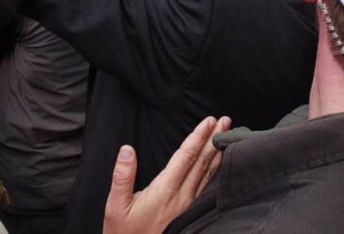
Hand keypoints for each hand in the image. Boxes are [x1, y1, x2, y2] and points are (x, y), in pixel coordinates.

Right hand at [103, 115, 230, 233]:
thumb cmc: (124, 233)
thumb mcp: (116, 206)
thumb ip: (122, 176)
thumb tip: (127, 149)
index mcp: (165, 191)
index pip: (186, 157)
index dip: (198, 137)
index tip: (209, 121)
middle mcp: (181, 197)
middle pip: (202, 162)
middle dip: (213, 139)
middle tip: (226, 120)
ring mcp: (189, 205)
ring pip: (208, 174)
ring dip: (217, 153)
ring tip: (227, 135)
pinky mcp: (191, 212)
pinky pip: (207, 187)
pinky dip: (215, 171)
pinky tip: (219, 164)